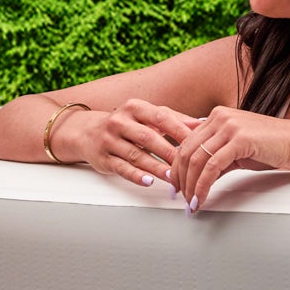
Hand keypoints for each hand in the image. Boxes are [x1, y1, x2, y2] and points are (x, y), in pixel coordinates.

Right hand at [58, 99, 195, 189]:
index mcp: (135, 107)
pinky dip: (136, 175)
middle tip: (188, 164)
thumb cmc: (126, 124)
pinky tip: (148, 181)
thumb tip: (202, 124)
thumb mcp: (147, 116)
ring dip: (156, 167)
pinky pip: (121, 168)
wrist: (87, 132)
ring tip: (173, 177)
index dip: (180, 130)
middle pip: (148, 137)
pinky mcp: (103, 158)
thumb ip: (174, 119)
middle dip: (169, 152)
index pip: (161, 117)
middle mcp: (120, 121)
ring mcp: (109, 140)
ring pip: (136, 155)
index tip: (198, 142)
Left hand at [171, 106, 289, 210]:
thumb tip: (198, 177)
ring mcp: (229, 126)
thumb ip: (217, 159)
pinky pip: (212, 167)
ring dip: (191, 186)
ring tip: (192, 203)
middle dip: (180, 179)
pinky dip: (203, 186)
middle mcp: (220, 117)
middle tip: (181, 198)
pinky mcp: (239, 139)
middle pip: (186, 151)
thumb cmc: (275, 146)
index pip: (186, 142)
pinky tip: (203, 198)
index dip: (177, 167)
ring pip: (196, 160)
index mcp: (217, 116)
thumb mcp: (238, 151)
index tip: (177, 186)